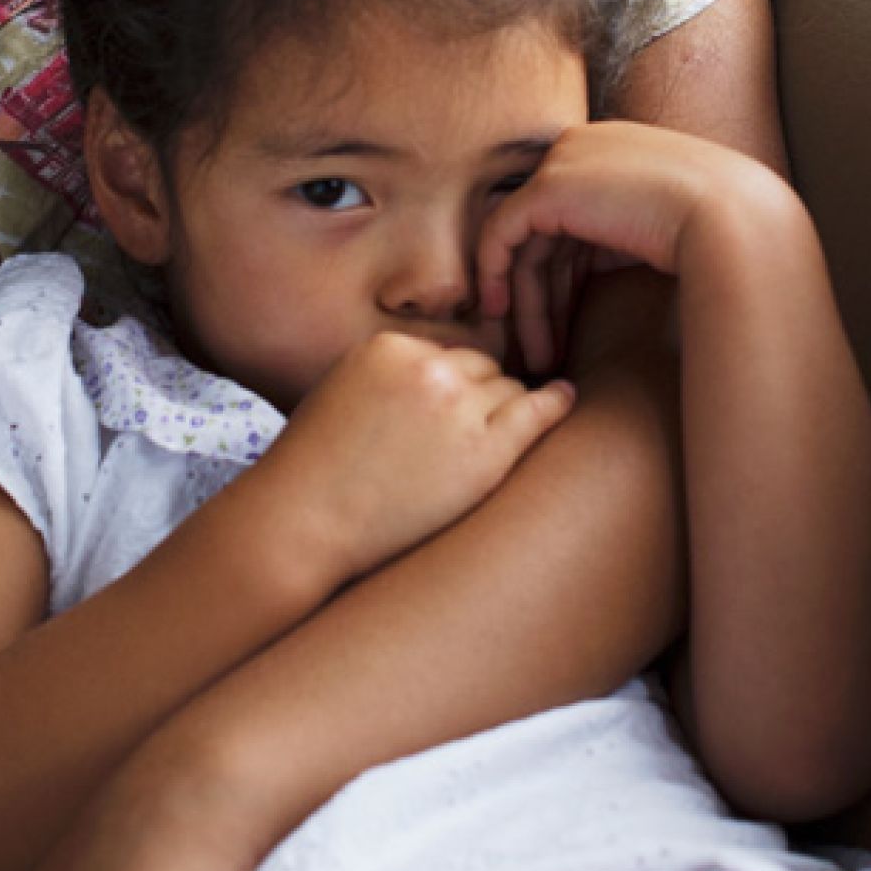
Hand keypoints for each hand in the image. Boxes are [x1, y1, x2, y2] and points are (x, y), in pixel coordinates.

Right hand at [273, 332, 575, 581]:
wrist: (303, 522)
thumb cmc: (316, 468)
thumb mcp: (344, 391)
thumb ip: (394, 374)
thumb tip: (449, 372)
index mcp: (391, 347)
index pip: (446, 353)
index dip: (447, 385)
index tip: (443, 413)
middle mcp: (430, 368)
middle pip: (482, 367)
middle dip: (477, 396)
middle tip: (464, 436)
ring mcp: (461, 409)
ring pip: (509, 390)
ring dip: (504, 412)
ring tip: (488, 444)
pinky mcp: (486, 453)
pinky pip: (537, 413)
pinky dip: (555, 405)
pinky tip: (566, 399)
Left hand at [478, 121, 786, 324]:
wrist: (732, 219)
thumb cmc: (719, 233)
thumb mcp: (666, 228)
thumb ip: (626, 238)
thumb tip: (610, 272)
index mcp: (616, 151)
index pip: (574, 216)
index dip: (566, 274)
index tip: (566, 323)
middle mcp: (584, 147)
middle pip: (547, 231)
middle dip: (542, 294)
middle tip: (542, 349)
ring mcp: (564, 161)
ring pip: (524, 240)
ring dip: (527, 302)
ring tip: (536, 356)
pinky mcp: (548, 185)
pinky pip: (502, 233)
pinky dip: (496, 274)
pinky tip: (502, 314)